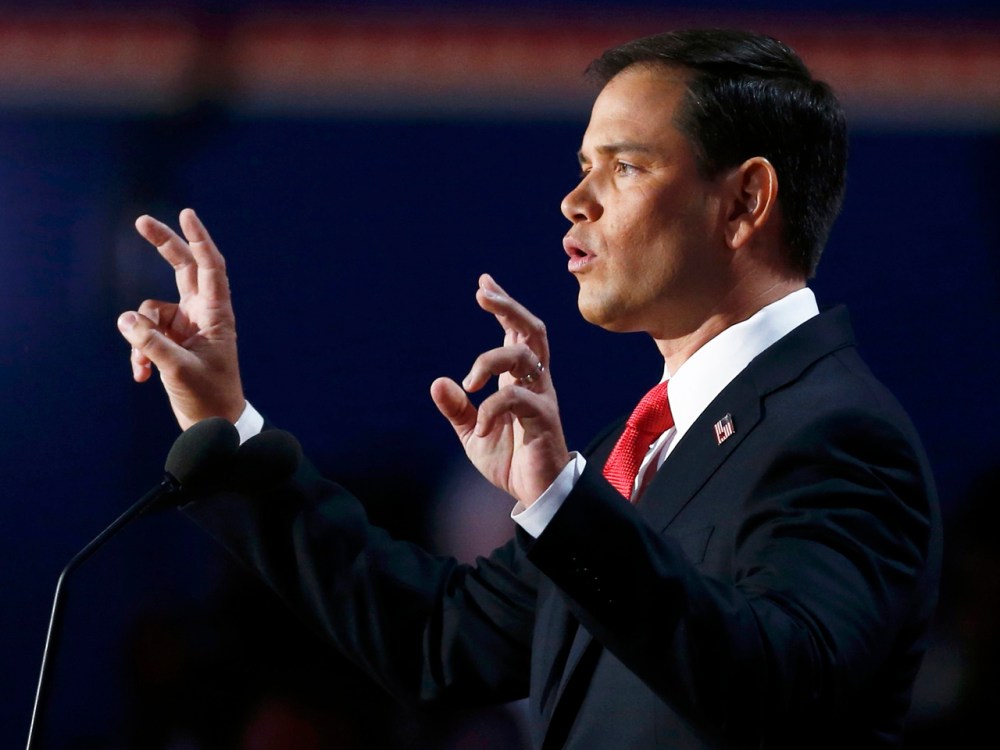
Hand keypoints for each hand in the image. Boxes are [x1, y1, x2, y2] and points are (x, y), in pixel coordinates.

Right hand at [116, 208, 244, 429]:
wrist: (215, 425)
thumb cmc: (209, 398)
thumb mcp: (179, 370)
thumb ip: (151, 344)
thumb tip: (125, 319)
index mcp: (216, 314)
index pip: (210, 268)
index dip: (199, 240)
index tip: (186, 215)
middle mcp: (202, 314)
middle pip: (182, 269)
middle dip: (163, 245)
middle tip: (141, 220)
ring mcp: (185, 326)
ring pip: (150, 311)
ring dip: (139, 335)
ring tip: (146, 366)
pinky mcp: (171, 341)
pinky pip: (144, 333)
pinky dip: (139, 351)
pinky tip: (142, 375)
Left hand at [431, 274, 570, 505]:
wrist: (537, 492)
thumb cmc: (510, 459)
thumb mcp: (474, 433)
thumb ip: (458, 409)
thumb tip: (438, 382)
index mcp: (519, 380)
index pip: (515, 332)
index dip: (503, 306)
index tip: (483, 283)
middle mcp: (534, 382)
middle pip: (531, 331)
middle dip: (509, 307)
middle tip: (482, 295)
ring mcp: (541, 397)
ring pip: (524, 356)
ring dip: (490, 360)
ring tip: (470, 382)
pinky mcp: (543, 419)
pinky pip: (517, 398)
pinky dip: (491, 408)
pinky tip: (482, 427)